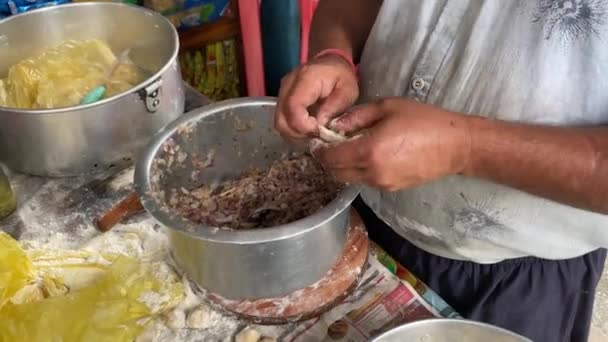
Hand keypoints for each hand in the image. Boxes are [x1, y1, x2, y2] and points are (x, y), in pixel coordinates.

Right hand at [274, 55, 358, 140]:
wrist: (330, 63)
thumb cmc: (341, 76)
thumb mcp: (347, 90)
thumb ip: (335, 107)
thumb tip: (320, 125)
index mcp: (306, 78)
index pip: (293, 107)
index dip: (303, 126)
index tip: (319, 131)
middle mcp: (288, 84)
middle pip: (281, 119)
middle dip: (299, 134)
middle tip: (317, 135)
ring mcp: (282, 92)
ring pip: (279, 123)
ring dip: (295, 134)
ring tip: (313, 132)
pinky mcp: (281, 99)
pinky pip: (282, 121)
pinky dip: (293, 130)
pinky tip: (307, 129)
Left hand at [313, 98, 471, 190]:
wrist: (456, 146)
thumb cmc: (424, 120)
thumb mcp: (387, 107)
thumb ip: (356, 116)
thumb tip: (334, 125)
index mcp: (369, 151)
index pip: (330, 157)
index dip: (319, 150)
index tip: (317, 140)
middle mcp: (372, 172)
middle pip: (335, 173)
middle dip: (327, 160)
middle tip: (328, 145)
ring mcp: (381, 184)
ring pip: (348, 179)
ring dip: (342, 167)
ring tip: (348, 148)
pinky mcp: (391, 189)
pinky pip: (364, 181)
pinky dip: (358, 171)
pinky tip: (366, 155)